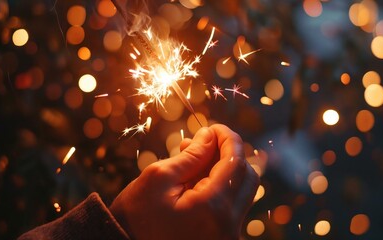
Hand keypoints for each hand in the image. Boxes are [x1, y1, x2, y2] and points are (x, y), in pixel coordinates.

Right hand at [110, 124, 259, 239]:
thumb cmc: (135, 216)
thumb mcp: (158, 177)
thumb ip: (191, 155)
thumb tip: (210, 136)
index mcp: (213, 208)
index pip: (236, 162)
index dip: (228, 138)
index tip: (214, 127)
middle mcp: (229, 226)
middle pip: (246, 177)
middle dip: (228, 153)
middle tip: (202, 142)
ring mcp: (228, 235)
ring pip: (240, 191)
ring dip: (221, 168)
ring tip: (191, 158)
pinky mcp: (222, 238)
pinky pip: (231, 205)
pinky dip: (218, 186)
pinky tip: (195, 178)